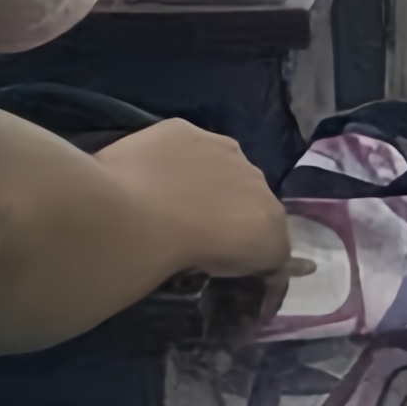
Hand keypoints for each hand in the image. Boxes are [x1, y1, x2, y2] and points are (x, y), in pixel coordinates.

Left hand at [97, 121, 298, 282]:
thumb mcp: (226, 277)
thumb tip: (236, 254)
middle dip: (228, 206)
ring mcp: (217, 146)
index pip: (269, 231)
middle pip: (247, 192)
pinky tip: (151, 176)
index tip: (220, 255)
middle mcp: (254, 176)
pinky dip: (174, 158)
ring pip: (219, 163)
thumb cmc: (181, 256)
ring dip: (205, 178)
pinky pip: (185, 145)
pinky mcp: (181, 128)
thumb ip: (242, 261)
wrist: (137, 216)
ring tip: (171, 203)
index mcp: (268, 219)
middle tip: (196, 230)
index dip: (246, 242)